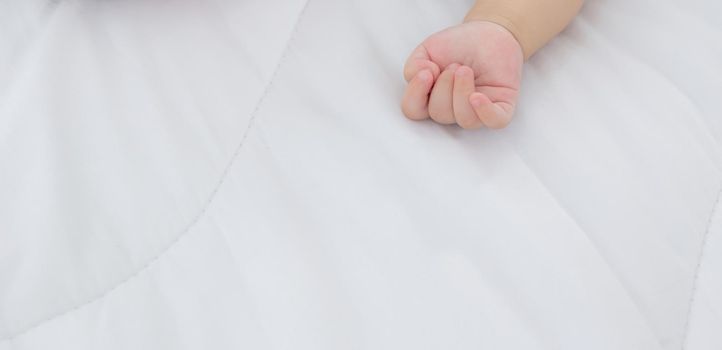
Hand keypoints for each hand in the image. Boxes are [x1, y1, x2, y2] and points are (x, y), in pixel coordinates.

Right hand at [401, 21, 523, 128]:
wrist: (489, 34)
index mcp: (431, 99)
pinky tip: (478, 97)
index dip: (416, 95)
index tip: (426, 73)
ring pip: (465, 119)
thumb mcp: (428, 49)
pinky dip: (485, 112)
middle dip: (445, 87)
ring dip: (462, 93)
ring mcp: (477, 112)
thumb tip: (422, 78)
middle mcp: (452, 110)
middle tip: (455, 66)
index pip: (414, 110)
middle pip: (439, 114)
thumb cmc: (458, 45)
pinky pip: (494, 121)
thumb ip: (413, 66)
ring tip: (465, 70)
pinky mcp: (501, 108)